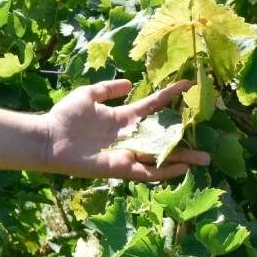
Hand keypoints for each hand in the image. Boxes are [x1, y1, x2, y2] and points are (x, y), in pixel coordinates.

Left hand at [40, 79, 209, 180]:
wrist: (49, 139)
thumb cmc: (65, 117)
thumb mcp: (88, 95)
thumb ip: (108, 89)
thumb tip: (129, 83)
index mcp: (122, 118)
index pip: (152, 106)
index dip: (169, 96)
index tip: (188, 85)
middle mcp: (128, 136)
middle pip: (161, 135)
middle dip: (183, 135)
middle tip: (206, 134)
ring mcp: (126, 152)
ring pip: (159, 156)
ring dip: (182, 158)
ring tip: (204, 158)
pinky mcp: (120, 168)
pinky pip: (146, 172)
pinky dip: (164, 171)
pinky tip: (181, 168)